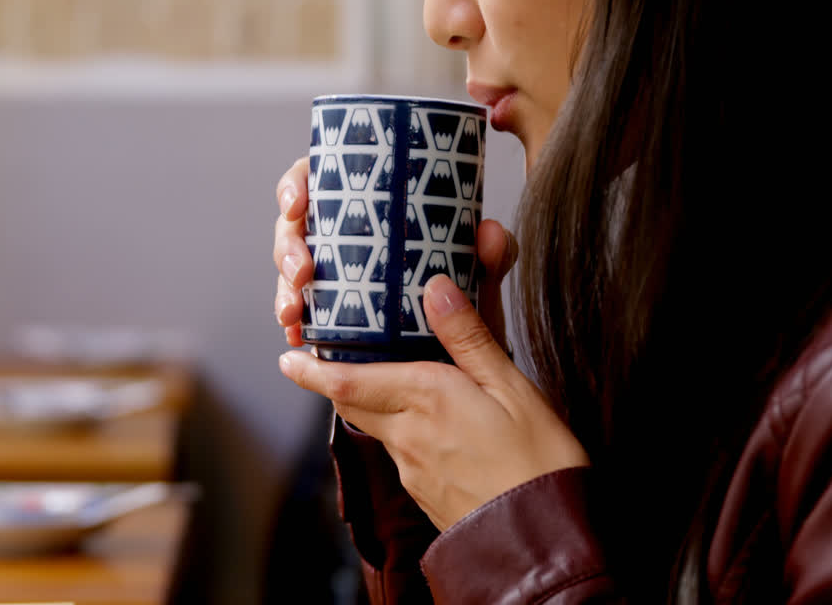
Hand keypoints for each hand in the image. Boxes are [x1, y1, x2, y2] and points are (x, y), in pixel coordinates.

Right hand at [273, 155, 517, 350]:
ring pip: (288, 271)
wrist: (462, 366)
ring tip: (293, 312)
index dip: (295, 185)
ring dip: (283, 289)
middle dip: (287, 246)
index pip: (320, 179)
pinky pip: (297, 314)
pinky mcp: (325, 316)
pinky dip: (292, 324)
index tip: (296, 204)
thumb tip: (489, 231)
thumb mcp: (479, 282)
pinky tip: (295, 335)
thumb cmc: (467, 308)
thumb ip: (490, 258)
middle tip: (301, 271)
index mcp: (370, 207)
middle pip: (294, 226)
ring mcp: (329, 277)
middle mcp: (342, 237)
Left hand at [278, 275, 589, 530]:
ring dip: (371, 403)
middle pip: (353, 402)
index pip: (347, 381)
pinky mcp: (426, 492)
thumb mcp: (512, 387)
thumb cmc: (538, 462)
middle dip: (335, 381)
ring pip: (377, 426)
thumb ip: (469, 337)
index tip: (287, 357)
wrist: (544, 544)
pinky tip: (425, 423)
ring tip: (383, 382)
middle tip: (325, 360)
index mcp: (424, 399)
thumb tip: (436, 288)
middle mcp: (406, 435)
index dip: (313, 369)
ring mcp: (413, 469)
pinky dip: (399, 428)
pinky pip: (400, 450)